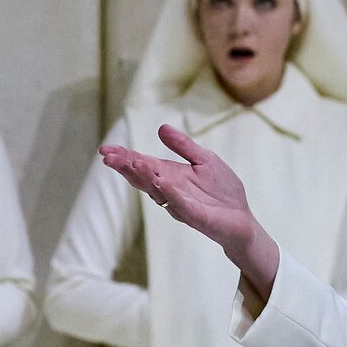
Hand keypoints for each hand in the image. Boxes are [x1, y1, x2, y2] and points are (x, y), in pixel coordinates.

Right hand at [100, 125, 279, 301]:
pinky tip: (162, 182)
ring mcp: (181, 205)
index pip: (143, 165)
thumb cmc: (222, 190)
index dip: (124, 157)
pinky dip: (171, 194)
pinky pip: (181, 205)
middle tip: (108, 158)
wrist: (242, 218)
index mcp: (170, 176)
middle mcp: (170, 191)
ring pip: (158, 191)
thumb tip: (161, 128)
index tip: (105, 150)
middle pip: (144, 178)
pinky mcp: (197, 216)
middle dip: (127, 167)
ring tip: (134, 162)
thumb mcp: (204, 160)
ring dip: (145, 177)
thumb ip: (183, 146)